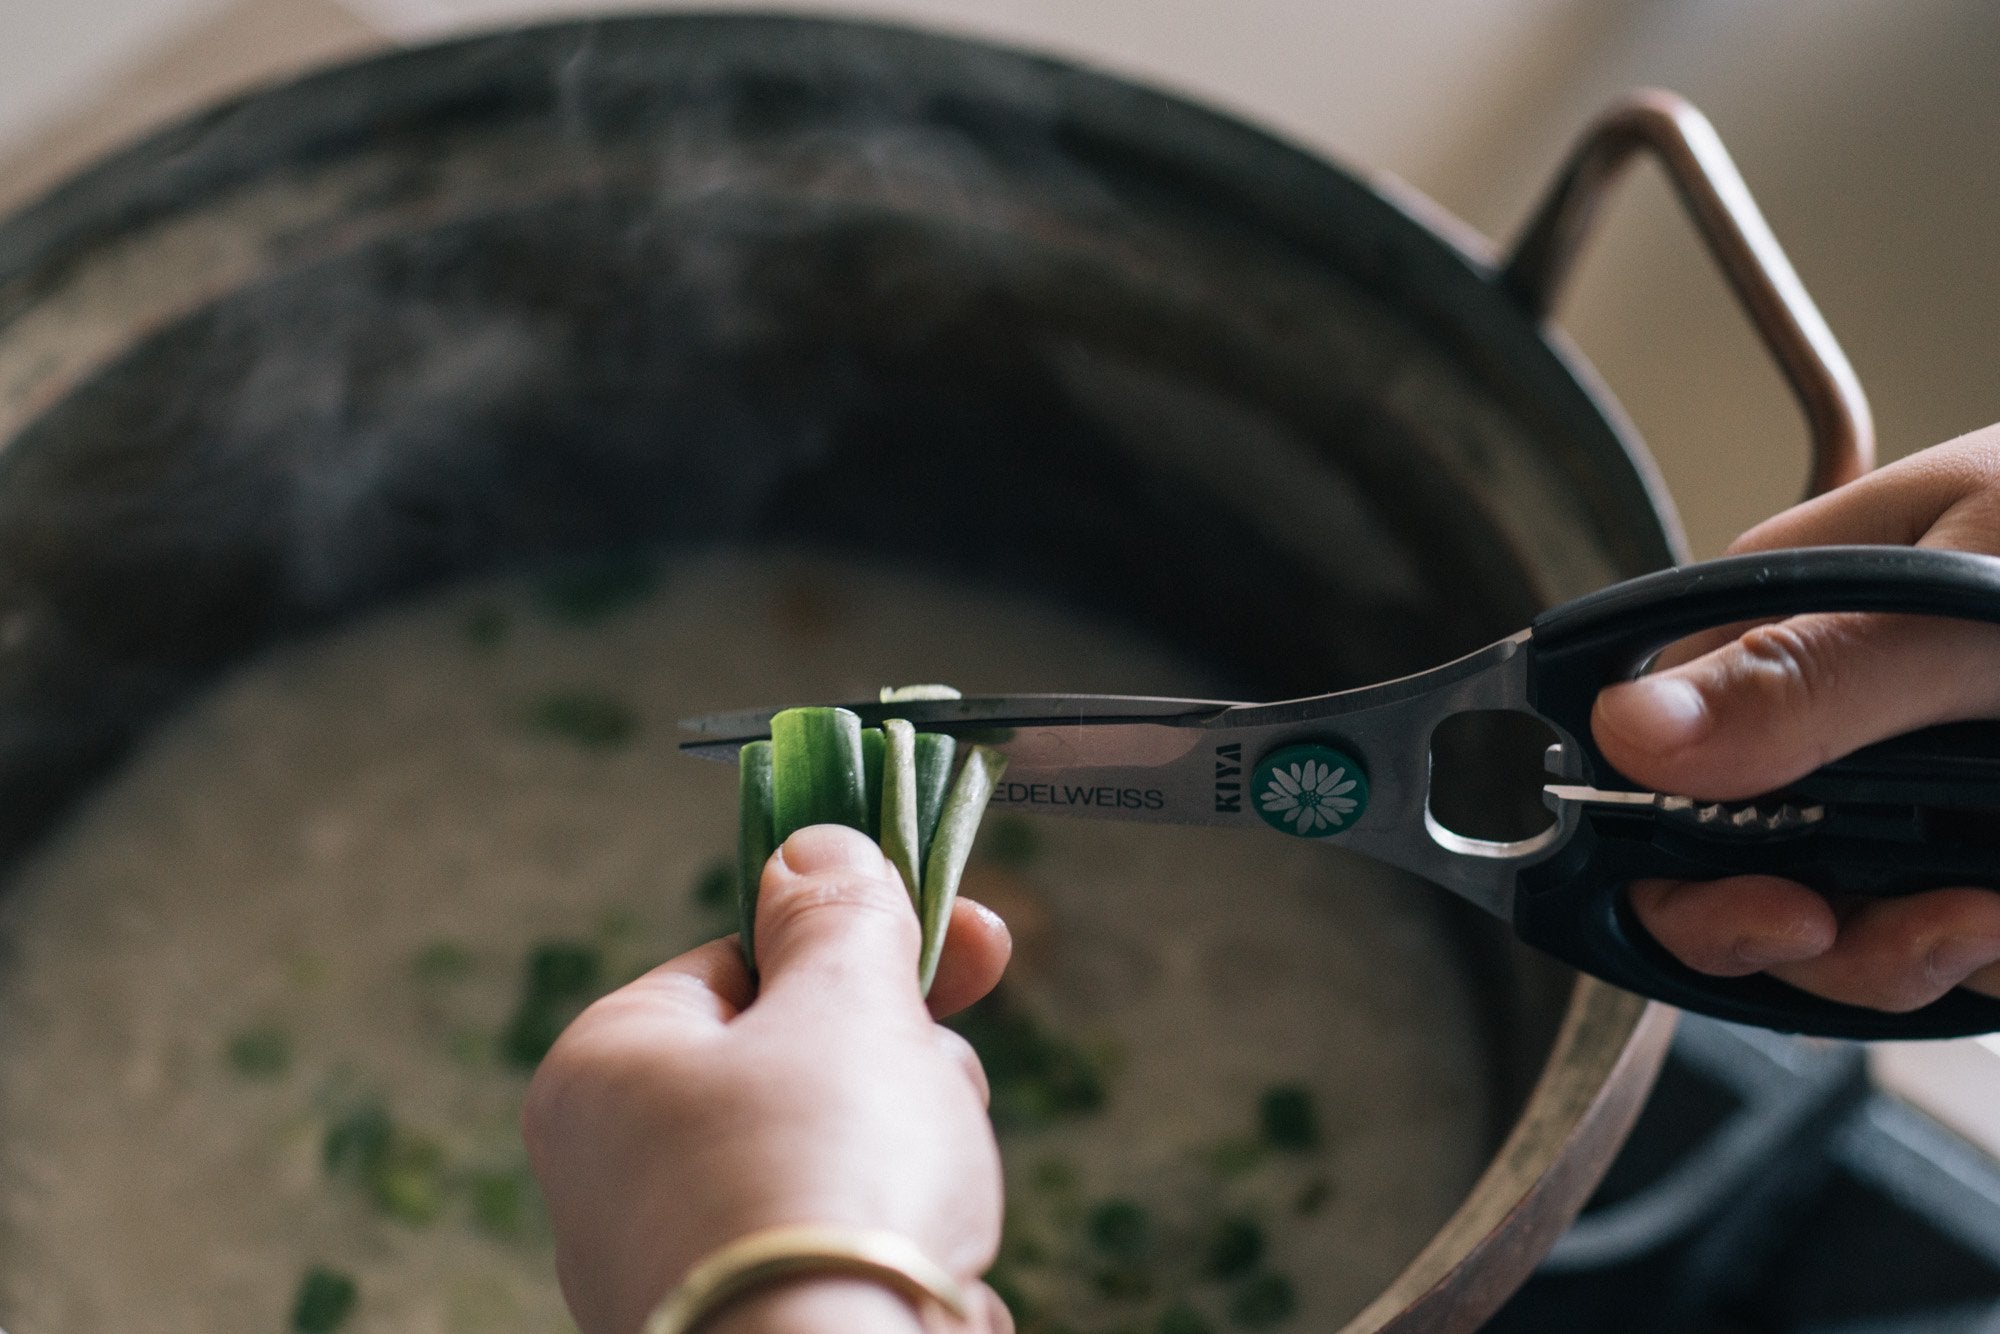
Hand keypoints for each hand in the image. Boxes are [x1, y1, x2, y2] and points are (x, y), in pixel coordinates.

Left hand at [523, 824, 1014, 1333]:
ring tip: (942, 1198)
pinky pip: (835, 1260)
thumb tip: (813, 842)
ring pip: (832, 1166)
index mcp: (607, 1067)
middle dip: (900, 1067)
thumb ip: (836, 911)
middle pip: (796, 1066)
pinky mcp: (736, 1329)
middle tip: (946, 1092)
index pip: (743, 963)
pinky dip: (894, 1256)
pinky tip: (932, 1278)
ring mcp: (670, 1265)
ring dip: (913, 1160)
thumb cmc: (824, 1173)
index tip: (973, 942)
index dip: (861, 947)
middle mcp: (611, 1174)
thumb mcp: (846, 1002)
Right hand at [1592, 425, 1999, 1011]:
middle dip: (1800, 931)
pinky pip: (1941, 936)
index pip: (1648, 747)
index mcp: (1788, 613)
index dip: (1660, 850)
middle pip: (1730, 860)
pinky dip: (1981, 950)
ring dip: (1910, 952)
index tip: (1760, 907)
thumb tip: (1626, 728)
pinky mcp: (1976, 840)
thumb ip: (1813, 674)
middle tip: (1877, 932)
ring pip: (1837, 921)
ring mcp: (1907, 781)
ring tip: (1990, 915)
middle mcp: (1830, 708)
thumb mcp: (1981, 597)